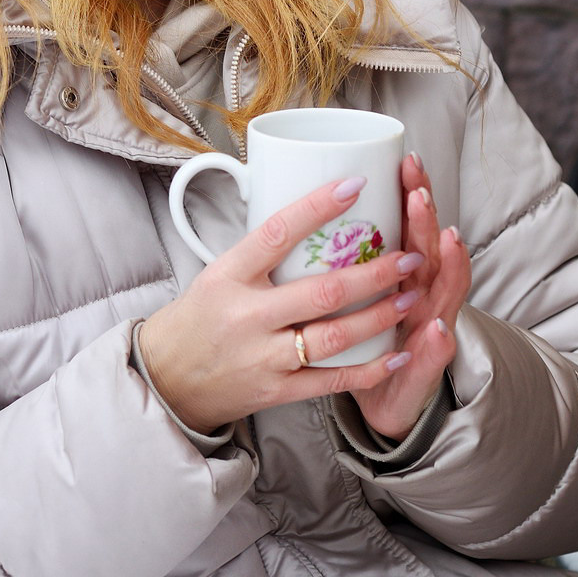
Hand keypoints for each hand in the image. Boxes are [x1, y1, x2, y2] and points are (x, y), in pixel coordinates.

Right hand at [138, 176, 426, 435]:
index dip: (318, 207)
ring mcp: (263, 357)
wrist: (166, 380)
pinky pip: (330, 381)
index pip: (277, 233)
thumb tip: (313, 208)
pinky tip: (398, 354)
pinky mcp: (275, 391)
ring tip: (411, 296)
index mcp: (230, 275)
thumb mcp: (218, 272)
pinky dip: (369, 370)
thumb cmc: (199, 318)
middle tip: (409, 256)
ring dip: (379, 316)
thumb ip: (262, 251)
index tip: (356, 185)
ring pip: (333, 337)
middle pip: (321, 292)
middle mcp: (247, 316)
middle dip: (374, 274)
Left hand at [350, 152, 471, 440]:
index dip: (415, 194)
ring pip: (442, 294)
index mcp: (408, 276)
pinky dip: (434, 347)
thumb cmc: (360, 346)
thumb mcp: (353, 301)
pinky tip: (438, 331)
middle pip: (430, 251)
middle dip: (426, 220)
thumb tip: (320, 206)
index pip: (413, 226)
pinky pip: (429, 359)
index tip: (407, 162)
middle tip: (419, 191)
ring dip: (446, 267)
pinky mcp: (418, 371)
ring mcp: (427, 331)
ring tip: (448, 237)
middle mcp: (424, 297)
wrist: (386, 405)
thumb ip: (346, 261)